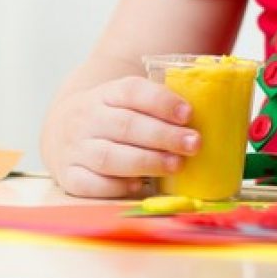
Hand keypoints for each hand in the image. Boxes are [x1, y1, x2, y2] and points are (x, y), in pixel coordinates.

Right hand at [47, 77, 199, 197]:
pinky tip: (141, 185)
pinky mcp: (68, 176)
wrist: (63, 129)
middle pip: (126, 126)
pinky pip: (90, 184)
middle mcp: (87, 119)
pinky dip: (116, 186)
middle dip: (164, 136)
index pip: (132, 91)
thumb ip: (160, 104)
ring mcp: (75, 148)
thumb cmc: (115, 115)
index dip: (161, 102)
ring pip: (109, 157)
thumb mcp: (130, 100)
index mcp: (107, 93)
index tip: (188, 114)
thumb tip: (214, 110)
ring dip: (146, 162)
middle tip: (194, 144)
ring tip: (177, 165)